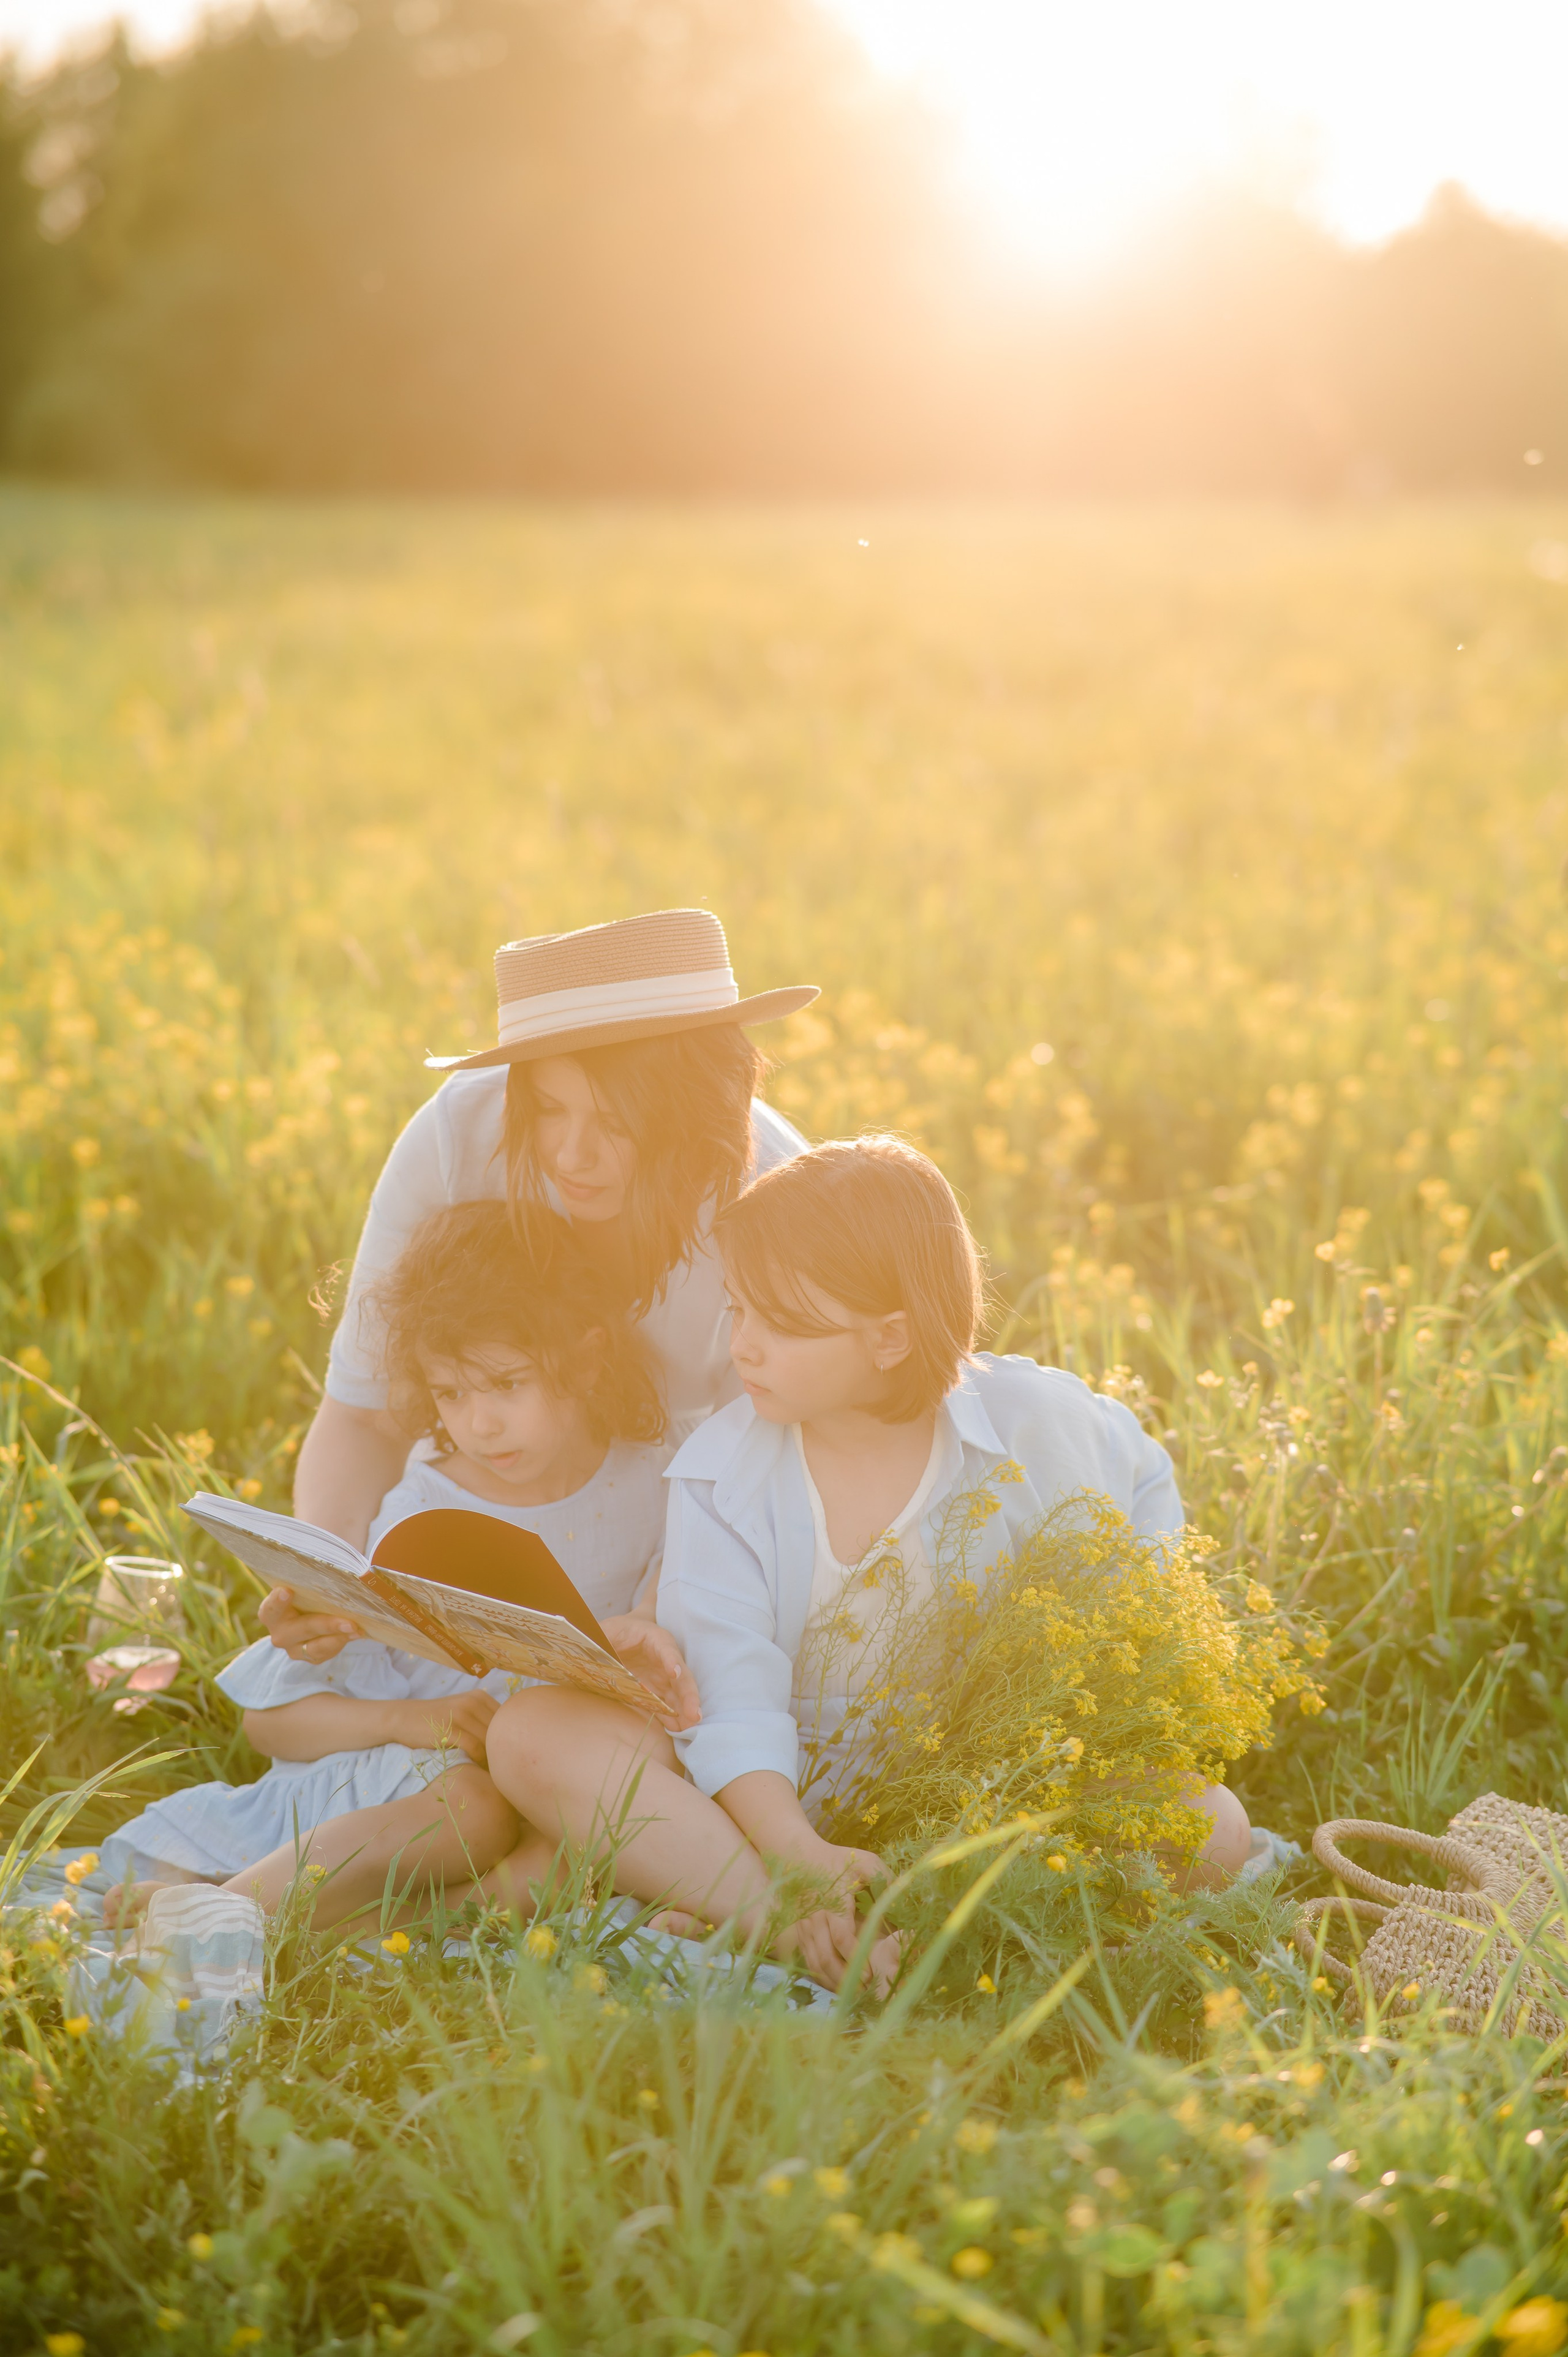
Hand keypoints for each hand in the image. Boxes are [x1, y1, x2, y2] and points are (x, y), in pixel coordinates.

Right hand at [258, 1584, 363, 1663]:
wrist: (314, 1609)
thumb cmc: (310, 1590)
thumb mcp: (308, 1582)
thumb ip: (313, 1576)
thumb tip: (341, 1566)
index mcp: (271, 1611)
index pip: (270, 1608)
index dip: (277, 1601)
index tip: (286, 1590)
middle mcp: (280, 1631)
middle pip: (301, 1629)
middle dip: (326, 1625)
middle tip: (348, 1622)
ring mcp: (294, 1648)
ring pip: (315, 1647)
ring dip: (339, 1637)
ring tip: (356, 1628)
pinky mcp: (310, 1657)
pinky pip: (326, 1653)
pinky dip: (342, 1641)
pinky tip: (356, 1632)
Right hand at [390, 1689, 498, 1765]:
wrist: (403, 1718)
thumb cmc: (435, 1720)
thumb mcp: (461, 1710)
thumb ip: (483, 1719)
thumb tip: (508, 1740)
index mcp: (479, 1697)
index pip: (507, 1719)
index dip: (510, 1738)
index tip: (508, 1755)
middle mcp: (473, 1702)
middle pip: (499, 1731)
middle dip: (503, 1750)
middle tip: (503, 1768)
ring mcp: (461, 1715)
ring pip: (489, 1740)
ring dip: (493, 1758)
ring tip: (493, 1772)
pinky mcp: (450, 1730)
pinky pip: (475, 1748)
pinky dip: (480, 1761)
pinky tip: (479, 1770)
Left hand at [599, 1614, 700, 1730]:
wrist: (628, 1637)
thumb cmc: (620, 1631)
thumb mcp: (609, 1629)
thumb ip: (601, 1634)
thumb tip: (588, 1638)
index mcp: (656, 1639)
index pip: (666, 1648)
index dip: (671, 1660)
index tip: (673, 1673)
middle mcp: (667, 1659)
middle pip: (682, 1676)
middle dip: (689, 1695)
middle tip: (694, 1713)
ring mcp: (665, 1678)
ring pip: (680, 1694)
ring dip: (687, 1710)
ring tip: (691, 1727)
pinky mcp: (659, 1691)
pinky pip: (669, 1705)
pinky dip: (675, 1717)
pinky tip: (680, 1730)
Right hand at [781, 1841, 898, 1997]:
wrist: (801, 1856)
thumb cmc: (839, 1862)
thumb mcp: (866, 1864)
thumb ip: (886, 1882)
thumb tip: (906, 1907)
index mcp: (833, 1902)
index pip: (841, 1937)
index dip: (855, 1958)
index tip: (870, 1975)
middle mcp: (815, 1917)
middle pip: (825, 1957)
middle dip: (845, 1978)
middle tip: (865, 1992)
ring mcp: (803, 1927)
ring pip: (814, 1963)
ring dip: (833, 1982)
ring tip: (854, 1994)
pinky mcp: (798, 1933)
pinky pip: (807, 1961)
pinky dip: (821, 1977)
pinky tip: (837, 1985)